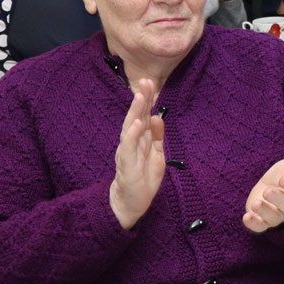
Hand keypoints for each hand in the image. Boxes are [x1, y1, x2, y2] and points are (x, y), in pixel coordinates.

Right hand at [110, 79, 165, 229]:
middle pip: (136, 116)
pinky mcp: (125, 164)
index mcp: (141, 139)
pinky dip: (132, 135)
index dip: (147, 99)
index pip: (144, 115)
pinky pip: (128, 147)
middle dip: (141, 99)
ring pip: (130, 127)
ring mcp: (128, 151)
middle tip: (144, 81)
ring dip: (135, 112)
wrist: (130, 202)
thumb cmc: (143, 178)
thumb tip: (159, 117)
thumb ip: (157, 136)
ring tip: (140, 96)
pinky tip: (137, 123)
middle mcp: (132, 142)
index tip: (150, 82)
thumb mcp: (156, 155)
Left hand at [243, 155, 283, 232]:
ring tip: (256, 203)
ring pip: (274, 218)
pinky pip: (260, 227)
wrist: (269, 184)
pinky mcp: (263, 221)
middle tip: (268, 191)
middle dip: (278, 199)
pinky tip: (246, 217)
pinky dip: (253, 224)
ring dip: (265, 211)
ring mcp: (278, 215)